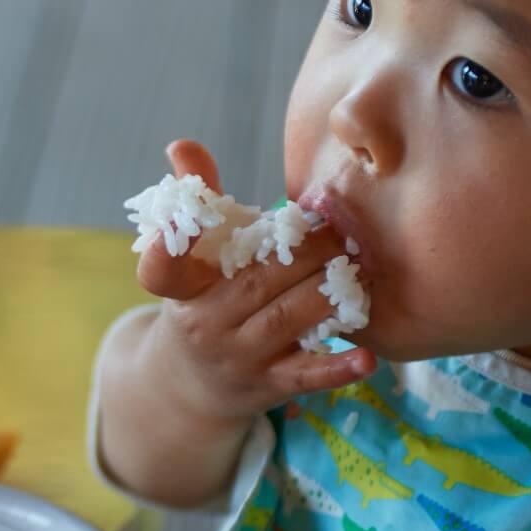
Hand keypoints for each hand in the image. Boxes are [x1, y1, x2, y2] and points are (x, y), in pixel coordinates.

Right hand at [139, 138, 376, 422]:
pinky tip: (368, 358)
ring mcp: (236, 357)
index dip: (169, 242)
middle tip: (341, 229)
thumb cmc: (203, 300)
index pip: (163, 268)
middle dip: (304, 253)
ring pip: (286, 320)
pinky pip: (304, 376)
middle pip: (256, 282)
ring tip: (361, 268)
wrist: (188, 385)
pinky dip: (337, 368)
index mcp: (181, 288)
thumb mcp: (189, 259)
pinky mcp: (266, 386)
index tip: (185, 219)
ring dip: (328, 291)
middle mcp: (204, 323)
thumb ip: (196, 201)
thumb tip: (182, 144)